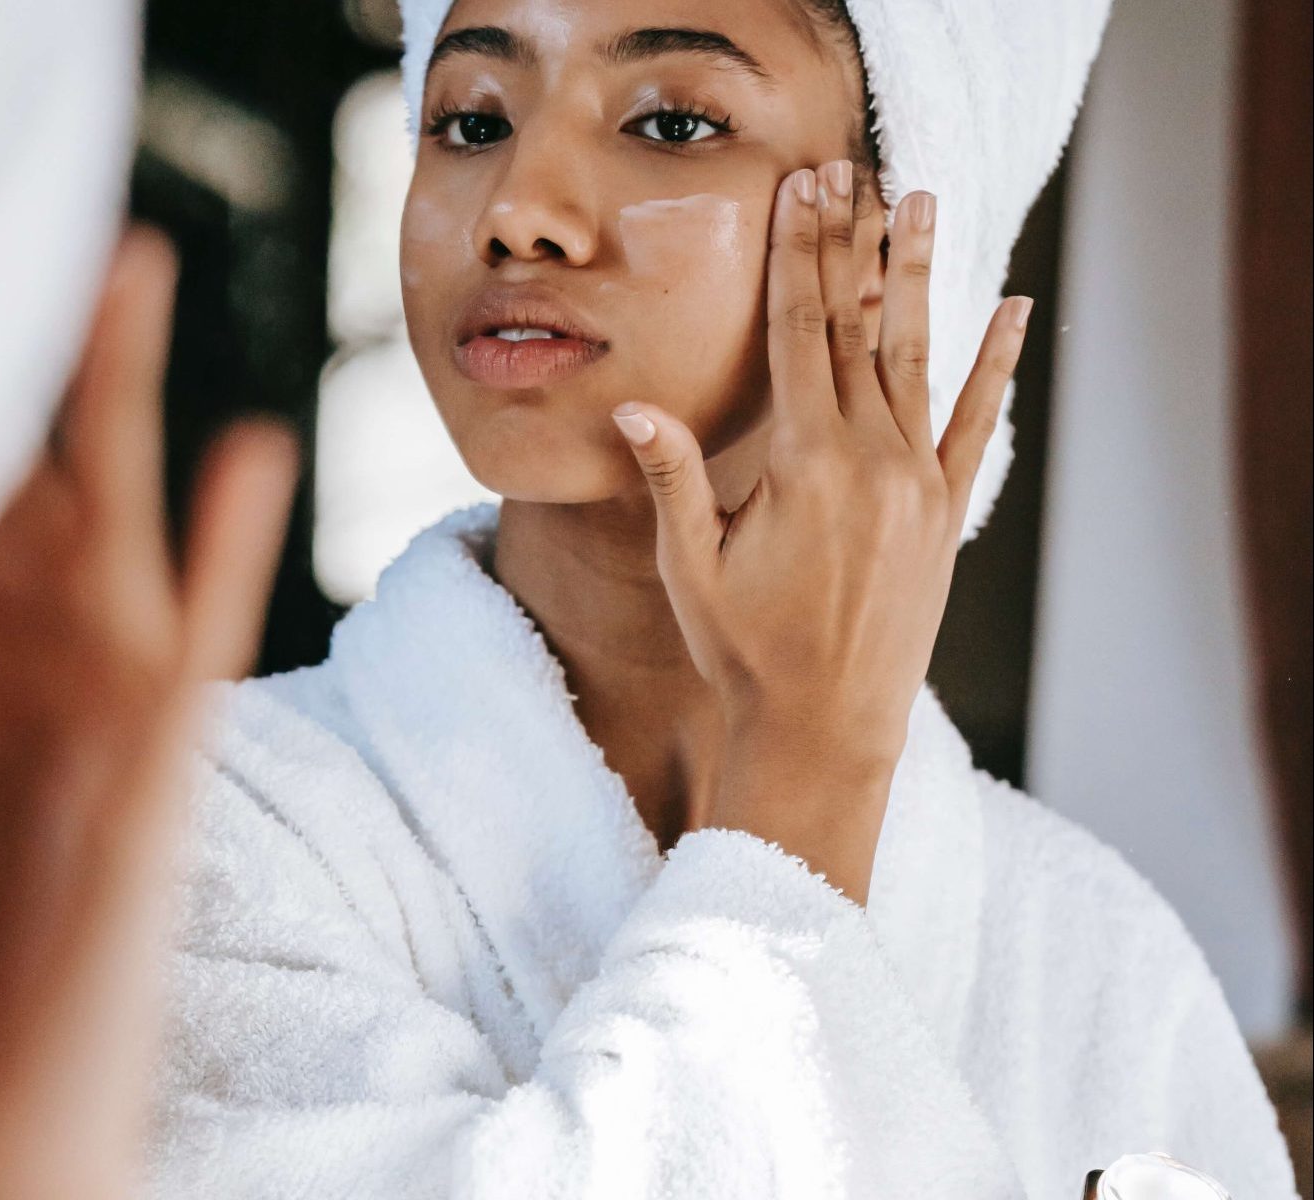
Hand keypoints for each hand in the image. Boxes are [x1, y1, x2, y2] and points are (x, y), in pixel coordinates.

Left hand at [0, 226, 297, 1199]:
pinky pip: (201, 656)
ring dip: (119, 411)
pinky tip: (254, 449)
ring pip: (115, 543)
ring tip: (124, 271)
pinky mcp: (157, 790)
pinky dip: (232, 556)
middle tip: (45, 247)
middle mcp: (45, 706)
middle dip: (34, 382)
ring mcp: (109, 740)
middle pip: (35, 510)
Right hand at [611, 161, 1030, 903]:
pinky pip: (974, 423)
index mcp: (807, 464)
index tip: (801, 191)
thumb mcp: (691, 569)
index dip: (799, 256)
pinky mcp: (944, 513)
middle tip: (847, 171)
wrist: (827, 731)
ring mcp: (919, 483)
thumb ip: (674, 481)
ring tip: (923, 203)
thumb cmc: (746, 654)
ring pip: (918, 356)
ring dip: (918, 276)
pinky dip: (994, 366)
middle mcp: (873, 460)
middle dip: (848, 244)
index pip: (801, 333)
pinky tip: (1012, 311)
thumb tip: (633, 408)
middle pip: (856, 326)